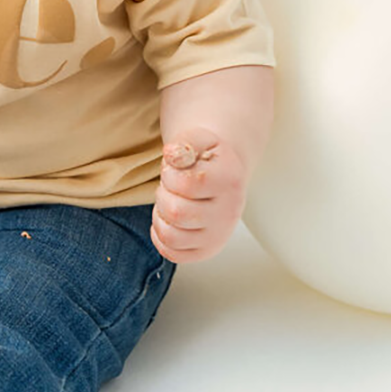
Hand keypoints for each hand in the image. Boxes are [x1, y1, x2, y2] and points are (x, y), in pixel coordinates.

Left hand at [151, 126, 246, 263]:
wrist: (223, 173)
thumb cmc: (207, 156)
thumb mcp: (198, 139)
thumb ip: (184, 143)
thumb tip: (171, 155)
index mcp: (230, 180)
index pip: (185, 183)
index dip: (169, 173)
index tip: (175, 168)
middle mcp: (229, 213)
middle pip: (176, 212)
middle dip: (163, 194)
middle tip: (172, 185)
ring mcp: (219, 236)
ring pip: (171, 236)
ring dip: (160, 215)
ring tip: (171, 201)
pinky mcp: (206, 250)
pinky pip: (171, 252)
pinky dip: (160, 235)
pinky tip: (169, 218)